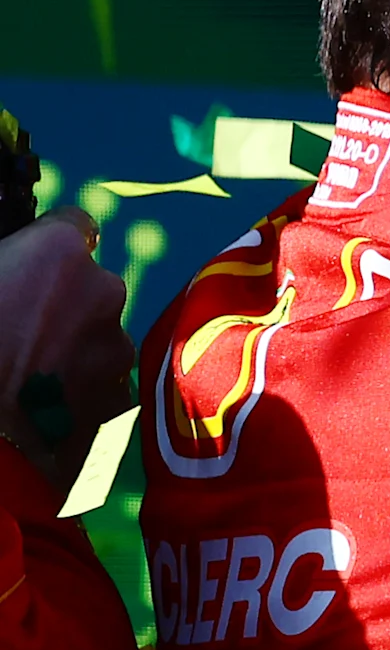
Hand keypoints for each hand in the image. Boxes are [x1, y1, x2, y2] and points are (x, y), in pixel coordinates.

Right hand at [0, 213, 135, 496]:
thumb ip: (2, 269)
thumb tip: (8, 281)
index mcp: (57, 255)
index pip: (73, 227)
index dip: (47, 250)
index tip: (29, 268)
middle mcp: (104, 295)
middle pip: (90, 293)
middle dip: (62, 311)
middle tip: (16, 342)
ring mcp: (117, 355)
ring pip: (98, 347)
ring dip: (70, 360)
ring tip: (24, 390)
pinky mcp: (118, 410)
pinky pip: (99, 395)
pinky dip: (75, 404)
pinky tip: (38, 422)